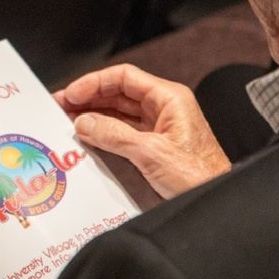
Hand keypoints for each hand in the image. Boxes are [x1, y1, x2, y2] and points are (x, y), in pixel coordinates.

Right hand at [54, 64, 229, 199]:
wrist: (218, 201)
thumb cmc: (199, 177)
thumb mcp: (151, 153)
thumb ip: (114, 135)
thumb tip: (84, 123)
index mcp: (170, 99)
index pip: (124, 78)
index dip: (94, 83)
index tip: (71, 94)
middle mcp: (165, 109)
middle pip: (119, 93)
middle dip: (88, 98)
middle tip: (60, 106)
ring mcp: (160, 127)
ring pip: (119, 113)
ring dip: (93, 116)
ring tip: (67, 121)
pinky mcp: (156, 146)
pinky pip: (124, 132)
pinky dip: (103, 133)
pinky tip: (87, 138)